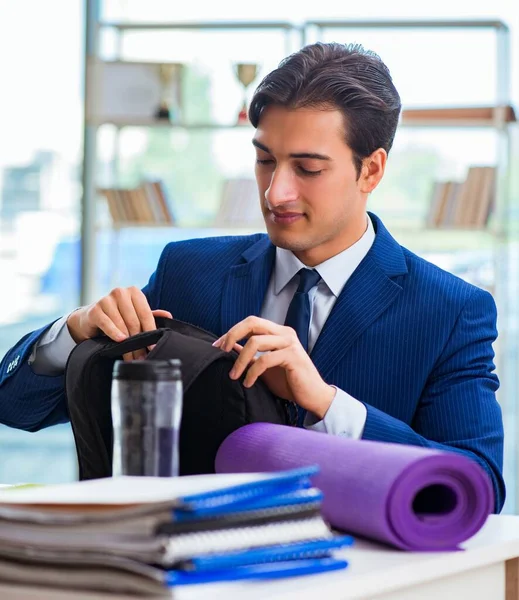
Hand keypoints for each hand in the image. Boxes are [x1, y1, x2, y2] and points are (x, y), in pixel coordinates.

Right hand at [66, 286, 171, 359]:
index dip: (151, 331)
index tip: (153, 346)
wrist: (91, 318)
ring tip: (131, 356)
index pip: (145, 313)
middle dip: (138, 341)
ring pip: (121, 324)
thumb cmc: (118, 316)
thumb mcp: (135, 314)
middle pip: (134, 320)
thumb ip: (150, 315)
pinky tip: (120, 341)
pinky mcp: (94, 310)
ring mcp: (106, 300)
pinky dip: (114, 333)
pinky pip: (107, 323)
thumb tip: (168, 316)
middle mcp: (120, 292)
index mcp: (134, 292)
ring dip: (127, 342)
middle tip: (142, 356)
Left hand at [213, 316, 334, 419]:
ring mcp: (289, 343)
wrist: (312, 396)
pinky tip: (248, 383)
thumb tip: (230, 346)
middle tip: (221, 351)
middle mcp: (285, 333)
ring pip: (255, 342)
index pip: (251, 322)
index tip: (217, 346)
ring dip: (240, 360)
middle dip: (233, 335)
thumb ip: (251, 355)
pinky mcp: (292, 356)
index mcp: (278, 332)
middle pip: (252, 322)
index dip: (232, 332)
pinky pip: (264, 360)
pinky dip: (252, 372)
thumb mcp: (264, 367)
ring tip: (234, 376)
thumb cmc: (289, 382)